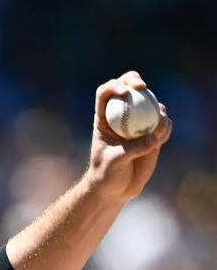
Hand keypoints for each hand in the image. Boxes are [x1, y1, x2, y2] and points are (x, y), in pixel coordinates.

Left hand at [85, 71, 172, 204]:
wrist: (115, 188)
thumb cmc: (106, 174)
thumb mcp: (115, 161)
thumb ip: (134, 148)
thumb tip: (154, 135)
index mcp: (104, 118)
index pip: (105, 94)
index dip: (114, 86)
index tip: (125, 91)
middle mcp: (121, 115)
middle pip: (128, 88)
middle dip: (134, 81)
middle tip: (142, 87)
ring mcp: (138, 123)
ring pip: (150, 104)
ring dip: (156, 108)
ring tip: (157, 126)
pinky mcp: (152, 133)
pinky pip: (163, 124)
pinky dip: (165, 127)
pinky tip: (162, 136)